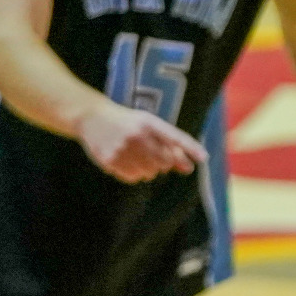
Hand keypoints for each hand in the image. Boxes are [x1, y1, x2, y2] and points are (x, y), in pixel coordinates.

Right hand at [74, 102, 206, 182]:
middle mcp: (136, 135)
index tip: (203, 158)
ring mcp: (122, 148)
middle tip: (153, 155)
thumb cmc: (127, 123)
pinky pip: (133, 178)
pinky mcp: (110, 160)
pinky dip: (134, 174)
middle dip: (163, 163)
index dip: (189, 148)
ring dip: (148, 170)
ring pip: (149, 173)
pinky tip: (126, 160)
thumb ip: (169, 145)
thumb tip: (189, 168)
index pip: (174, 136)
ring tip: (137, 156)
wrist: (92, 117)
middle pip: (164, 162)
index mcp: (148, 123)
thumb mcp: (148, 125)